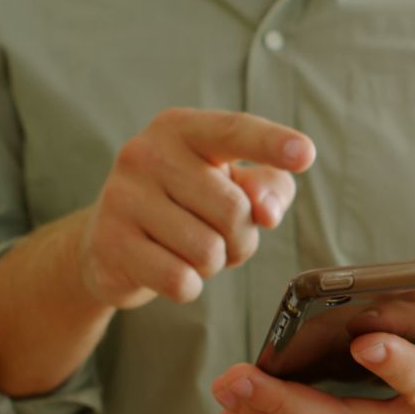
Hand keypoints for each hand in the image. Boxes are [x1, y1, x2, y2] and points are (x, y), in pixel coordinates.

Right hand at [80, 108, 314, 308]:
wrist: (113, 241)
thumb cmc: (191, 204)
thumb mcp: (237, 184)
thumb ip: (269, 188)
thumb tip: (267, 211)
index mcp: (183, 128)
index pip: (235, 131)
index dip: (271, 144)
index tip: (305, 154)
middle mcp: (146, 152)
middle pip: (234, 210)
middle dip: (242, 237)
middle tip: (221, 235)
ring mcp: (121, 196)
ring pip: (208, 250)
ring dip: (215, 262)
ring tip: (192, 248)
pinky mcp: (109, 243)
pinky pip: (180, 280)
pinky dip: (189, 285)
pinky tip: (170, 268)